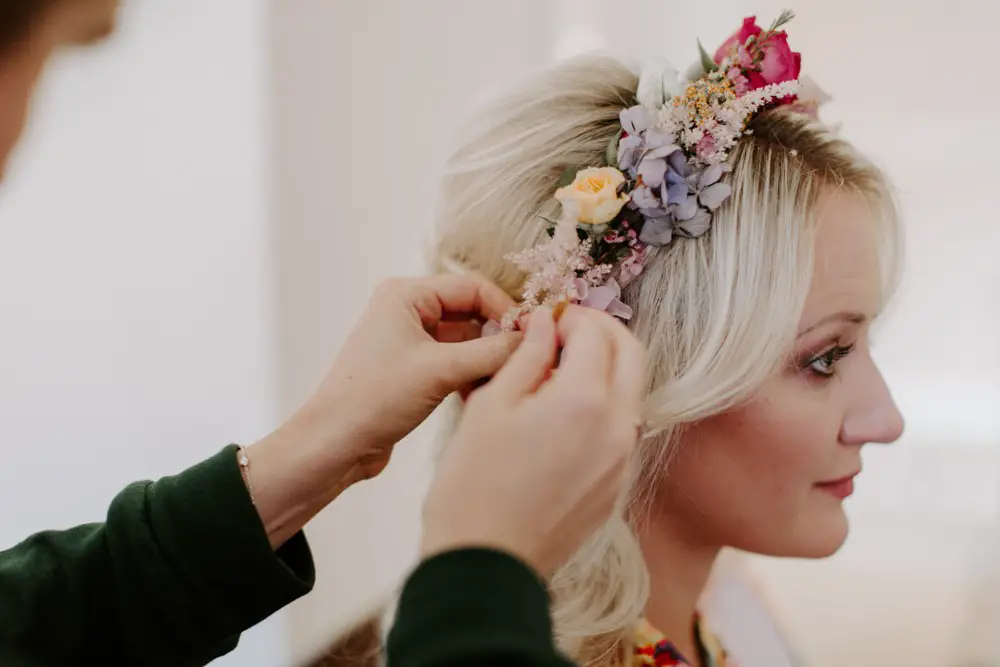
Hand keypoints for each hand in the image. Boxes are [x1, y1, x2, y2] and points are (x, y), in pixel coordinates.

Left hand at [275, 274, 519, 479]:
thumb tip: (532, 339)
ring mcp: (410, 341)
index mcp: (405, 295)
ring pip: (465, 339)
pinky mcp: (413, 369)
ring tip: (509, 378)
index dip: (504, 308)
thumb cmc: (377, 398)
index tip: (532, 334)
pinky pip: (455, 361)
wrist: (335, 444)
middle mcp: (407, 310)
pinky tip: (487, 392)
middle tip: (526, 358)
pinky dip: (473, 373)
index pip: (471, 287)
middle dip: (498, 334)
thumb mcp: (440, 371)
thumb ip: (491, 352)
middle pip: (470, 311)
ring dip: (487, 357)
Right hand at [420, 305, 645, 575]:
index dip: (571, 316)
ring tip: (560, 370)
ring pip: (632, 391)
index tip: (547, 317)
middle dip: (602, 332)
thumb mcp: (491, 405)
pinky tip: (565, 413)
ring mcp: (623, 459)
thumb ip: (527, 356)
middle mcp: (618, 426)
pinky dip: (604, 405)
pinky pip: (623, 428)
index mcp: (585, 399)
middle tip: (565, 330)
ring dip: (607, 368)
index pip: (596, 333)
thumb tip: (545, 324)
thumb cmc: (474, 484)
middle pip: (631, 354)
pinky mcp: (618, 485)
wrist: (487, 563)